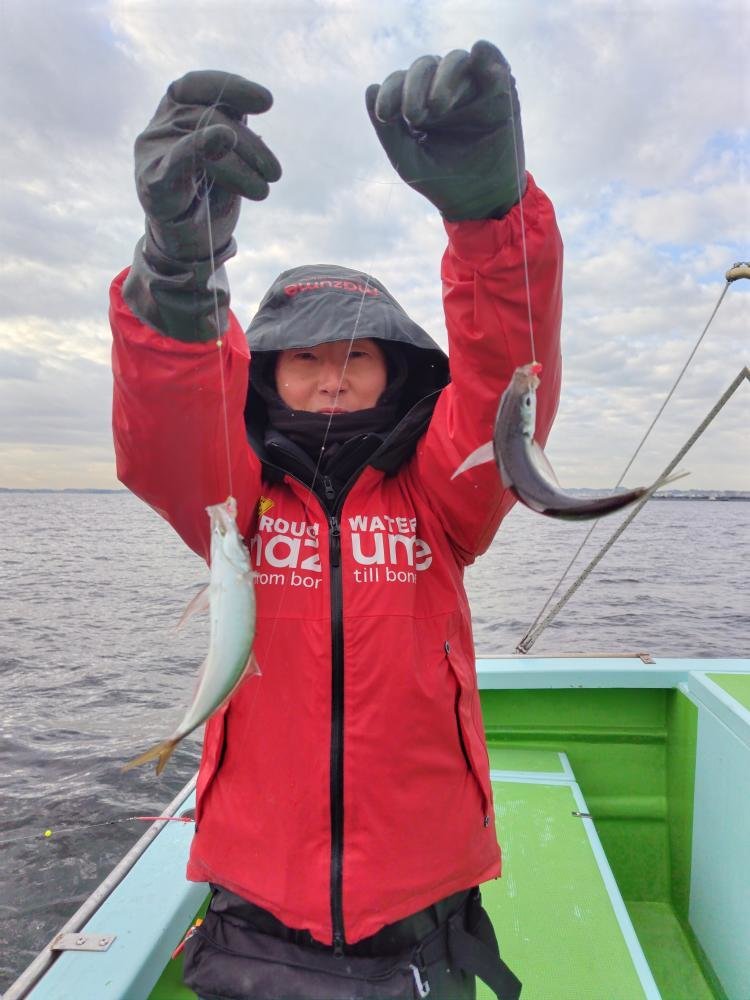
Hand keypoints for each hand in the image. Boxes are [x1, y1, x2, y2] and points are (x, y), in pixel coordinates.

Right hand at [134, 71, 281, 261]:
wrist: (185, 235)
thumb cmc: (207, 189)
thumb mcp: (227, 155)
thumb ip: (236, 132)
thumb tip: (258, 125)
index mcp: (177, 109)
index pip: (198, 86)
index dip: (232, 87)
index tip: (267, 102)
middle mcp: (162, 124)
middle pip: (207, 117)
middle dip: (248, 145)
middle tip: (275, 173)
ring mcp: (153, 152)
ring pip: (197, 140)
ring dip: (237, 166)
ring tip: (263, 190)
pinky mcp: (152, 183)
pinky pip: (174, 162)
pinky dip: (196, 148)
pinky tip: (220, 140)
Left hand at [366, 41, 524, 219]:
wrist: (480, 202)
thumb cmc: (442, 181)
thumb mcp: (408, 161)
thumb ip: (388, 130)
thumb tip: (370, 88)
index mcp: (418, 103)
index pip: (400, 81)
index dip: (391, 91)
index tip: (385, 114)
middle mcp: (443, 90)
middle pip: (425, 66)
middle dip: (414, 85)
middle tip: (413, 114)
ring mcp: (471, 89)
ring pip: (455, 60)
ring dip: (444, 76)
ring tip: (438, 106)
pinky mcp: (500, 91)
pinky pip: (492, 60)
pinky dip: (486, 54)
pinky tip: (479, 52)